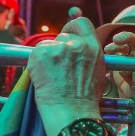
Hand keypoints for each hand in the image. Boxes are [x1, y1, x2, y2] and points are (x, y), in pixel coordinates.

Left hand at [27, 18, 104, 135]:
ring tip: (52, 76)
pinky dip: (36, 63)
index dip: (73, 27)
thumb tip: (81, 49)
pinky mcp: (41, 53)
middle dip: (59, 48)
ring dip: (47, 57)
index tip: (68, 32)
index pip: (82, 23)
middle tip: (58, 66)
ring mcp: (58, 47)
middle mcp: (77, 44)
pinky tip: (43, 77)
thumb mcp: (98, 72)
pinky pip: (36, 53)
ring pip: (48, 45)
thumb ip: (89, 55)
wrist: (72, 111)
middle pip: (63, 36)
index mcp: (93, 47)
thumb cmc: (85, 99)